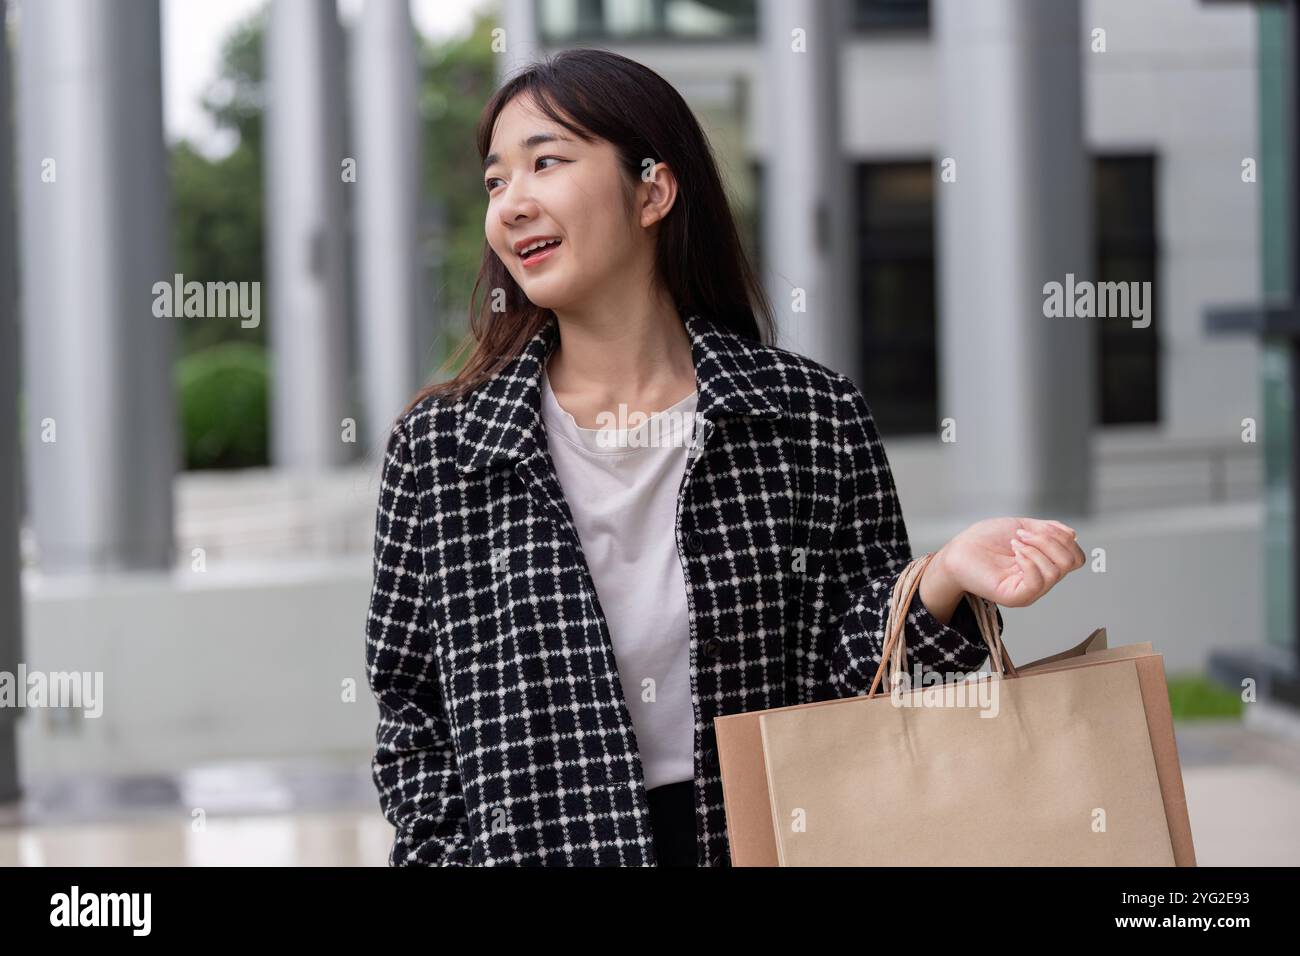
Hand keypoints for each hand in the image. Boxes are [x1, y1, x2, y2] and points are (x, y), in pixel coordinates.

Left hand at [936, 516, 1085, 608]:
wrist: (959, 550)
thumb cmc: (986, 539)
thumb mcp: (1022, 526)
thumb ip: (1048, 530)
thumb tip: (1073, 534)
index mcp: (1045, 565)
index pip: (1076, 557)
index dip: (1063, 539)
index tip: (1036, 528)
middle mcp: (1042, 581)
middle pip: (1071, 562)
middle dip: (1049, 540)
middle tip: (1022, 534)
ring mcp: (1030, 591)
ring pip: (1056, 570)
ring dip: (1036, 547)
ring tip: (1014, 542)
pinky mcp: (1016, 597)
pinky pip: (1037, 581)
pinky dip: (1029, 560)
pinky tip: (1014, 552)